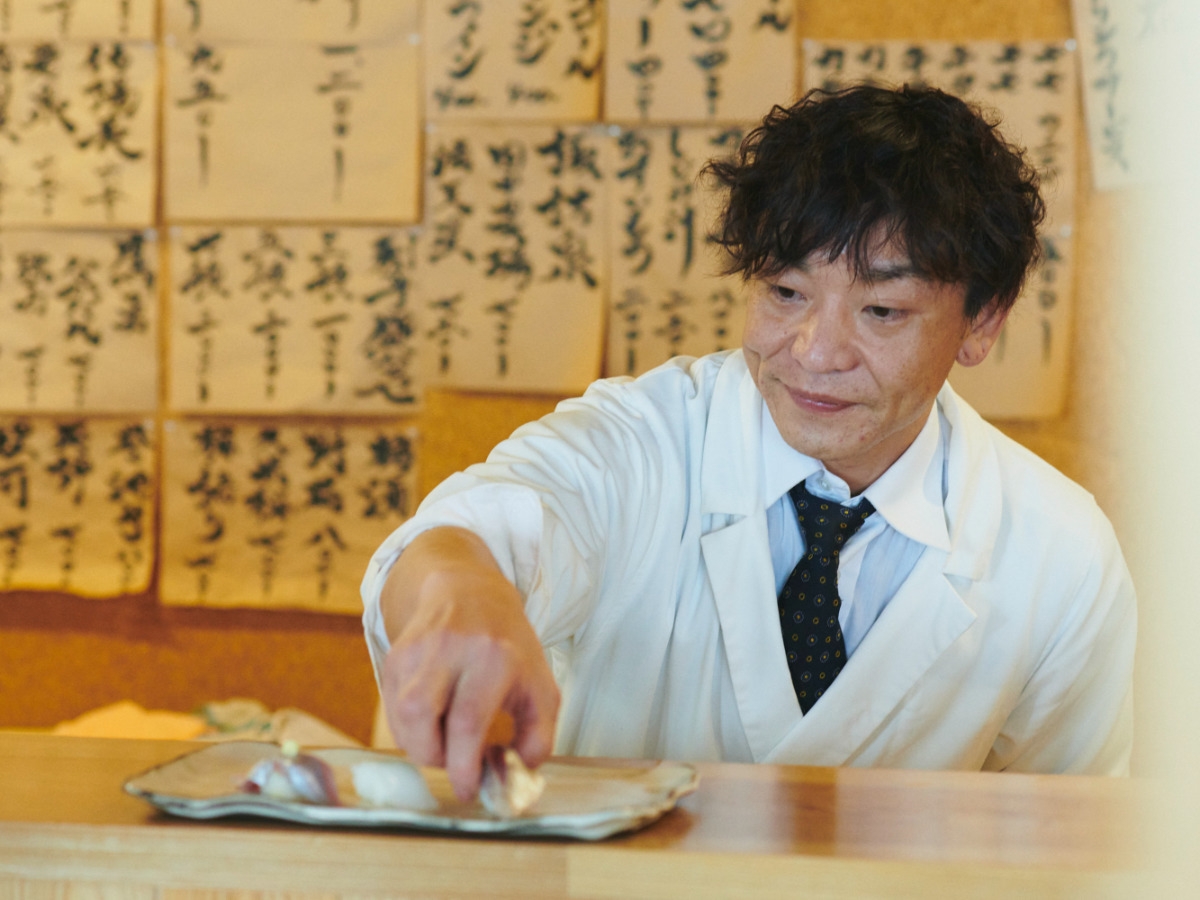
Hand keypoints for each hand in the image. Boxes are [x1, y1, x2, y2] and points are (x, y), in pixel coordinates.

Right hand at [379, 527, 559, 799]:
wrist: (469, 592)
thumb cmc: (509, 647)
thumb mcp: (540, 685)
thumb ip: (539, 735)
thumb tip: (519, 772)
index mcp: (495, 656)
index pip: (467, 722)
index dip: (463, 766)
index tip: (469, 789)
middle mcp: (451, 649)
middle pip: (421, 715)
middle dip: (434, 757)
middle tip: (455, 765)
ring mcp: (417, 649)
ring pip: (401, 715)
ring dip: (420, 744)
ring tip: (445, 740)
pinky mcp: (395, 655)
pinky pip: (392, 707)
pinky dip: (409, 728)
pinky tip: (432, 721)